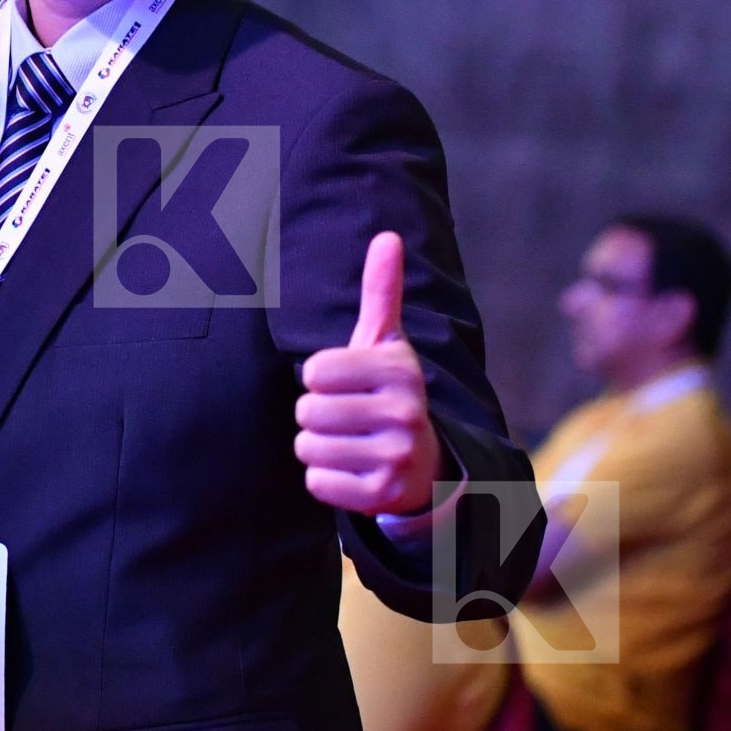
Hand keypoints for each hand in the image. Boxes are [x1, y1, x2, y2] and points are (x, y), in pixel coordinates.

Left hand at [295, 232, 441, 515]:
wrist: (424, 464)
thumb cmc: (387, 393)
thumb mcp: (386, 343)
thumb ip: (381, 291)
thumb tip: (388, 236)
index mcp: (400, 369)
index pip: (312, 372)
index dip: (319, 379)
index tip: (348, 385)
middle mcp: (406, 411)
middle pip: (306, 410)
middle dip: (316, 415)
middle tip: (349, 419)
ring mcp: (398, 456)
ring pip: (307, 447)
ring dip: (319, 448)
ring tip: (352, 443)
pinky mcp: (384, 495)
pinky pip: (316, 482)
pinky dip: (326, 480)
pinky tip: (354, 472)